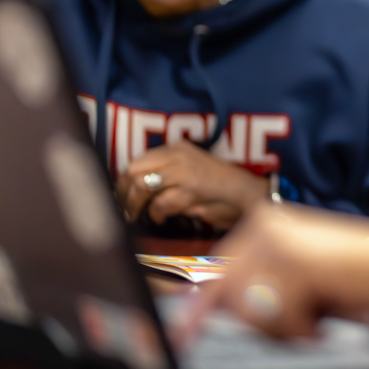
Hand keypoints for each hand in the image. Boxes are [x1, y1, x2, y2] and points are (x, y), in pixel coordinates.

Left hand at [117, 140, 268, 229]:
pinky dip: (155, 215)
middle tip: (124, 211)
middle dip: (123, 194)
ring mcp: (184, 173)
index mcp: (177, 148)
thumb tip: (135, 189)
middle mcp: (178, 155)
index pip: (137, 160)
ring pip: (142, 186)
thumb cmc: (220, 188)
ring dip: (134, 206)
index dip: (123, 182)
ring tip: (136, 217)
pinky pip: (160, 204)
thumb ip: (166, 173)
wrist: (249, 196)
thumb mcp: (190, 170)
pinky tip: (160, 219)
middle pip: (134, 171)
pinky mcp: (190, 192)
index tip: (120, 197)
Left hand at [178, 205, 368, 343]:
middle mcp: (265, 225)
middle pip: (226, 297)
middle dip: (260, 326)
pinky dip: (300, 329)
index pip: (219, 276)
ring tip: (317, 321)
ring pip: (246, 310)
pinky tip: (325, 320)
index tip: (177, 342)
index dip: (199, 313)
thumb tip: (207, 312)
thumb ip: (259, 291)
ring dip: (283, 329)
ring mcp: (277, 239)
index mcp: (265, 227)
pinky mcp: (292, 258)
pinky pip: (274, 318)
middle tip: (304, 329)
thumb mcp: (299, 286)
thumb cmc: (357, 285)